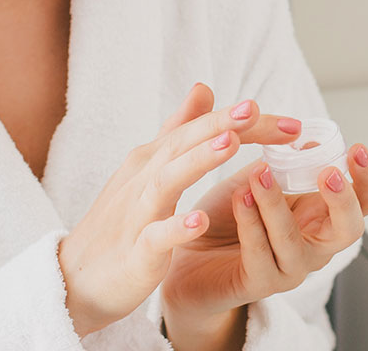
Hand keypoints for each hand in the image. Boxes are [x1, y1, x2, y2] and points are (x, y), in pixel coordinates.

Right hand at [56, 83, 303, 336]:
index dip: (240, 124)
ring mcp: (137, 214)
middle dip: (219, 126)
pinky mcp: (136, 252)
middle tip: (254, 109)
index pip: (199, 131)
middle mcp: (143, 178)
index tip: (290, 122)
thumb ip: (176, 130)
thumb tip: (204, 89)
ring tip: (231, 145)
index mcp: (151, 159)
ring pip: (167, 181)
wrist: (77, 278)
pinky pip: (156, 237)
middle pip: (183, 144)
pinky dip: (177, 227)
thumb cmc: (119, 222)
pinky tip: (201, 221)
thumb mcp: (148, 169)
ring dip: (198, 161)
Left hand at [160, 127, 367, 338]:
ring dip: (277, 204)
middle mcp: (314, 244)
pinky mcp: (259, 282)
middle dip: (343, 200)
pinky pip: (260, 254)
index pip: (365, 201)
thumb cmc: (229, 213)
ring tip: (259, 173)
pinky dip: (251, 223)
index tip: (356, 148)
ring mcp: (290, 267)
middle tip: (327, 172)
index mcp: (320, 214)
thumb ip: (283, 160)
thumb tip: (307, 137)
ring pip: (295, 242)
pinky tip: (240, 198)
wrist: (188, 247)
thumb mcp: (257, 175)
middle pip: (350, 230)